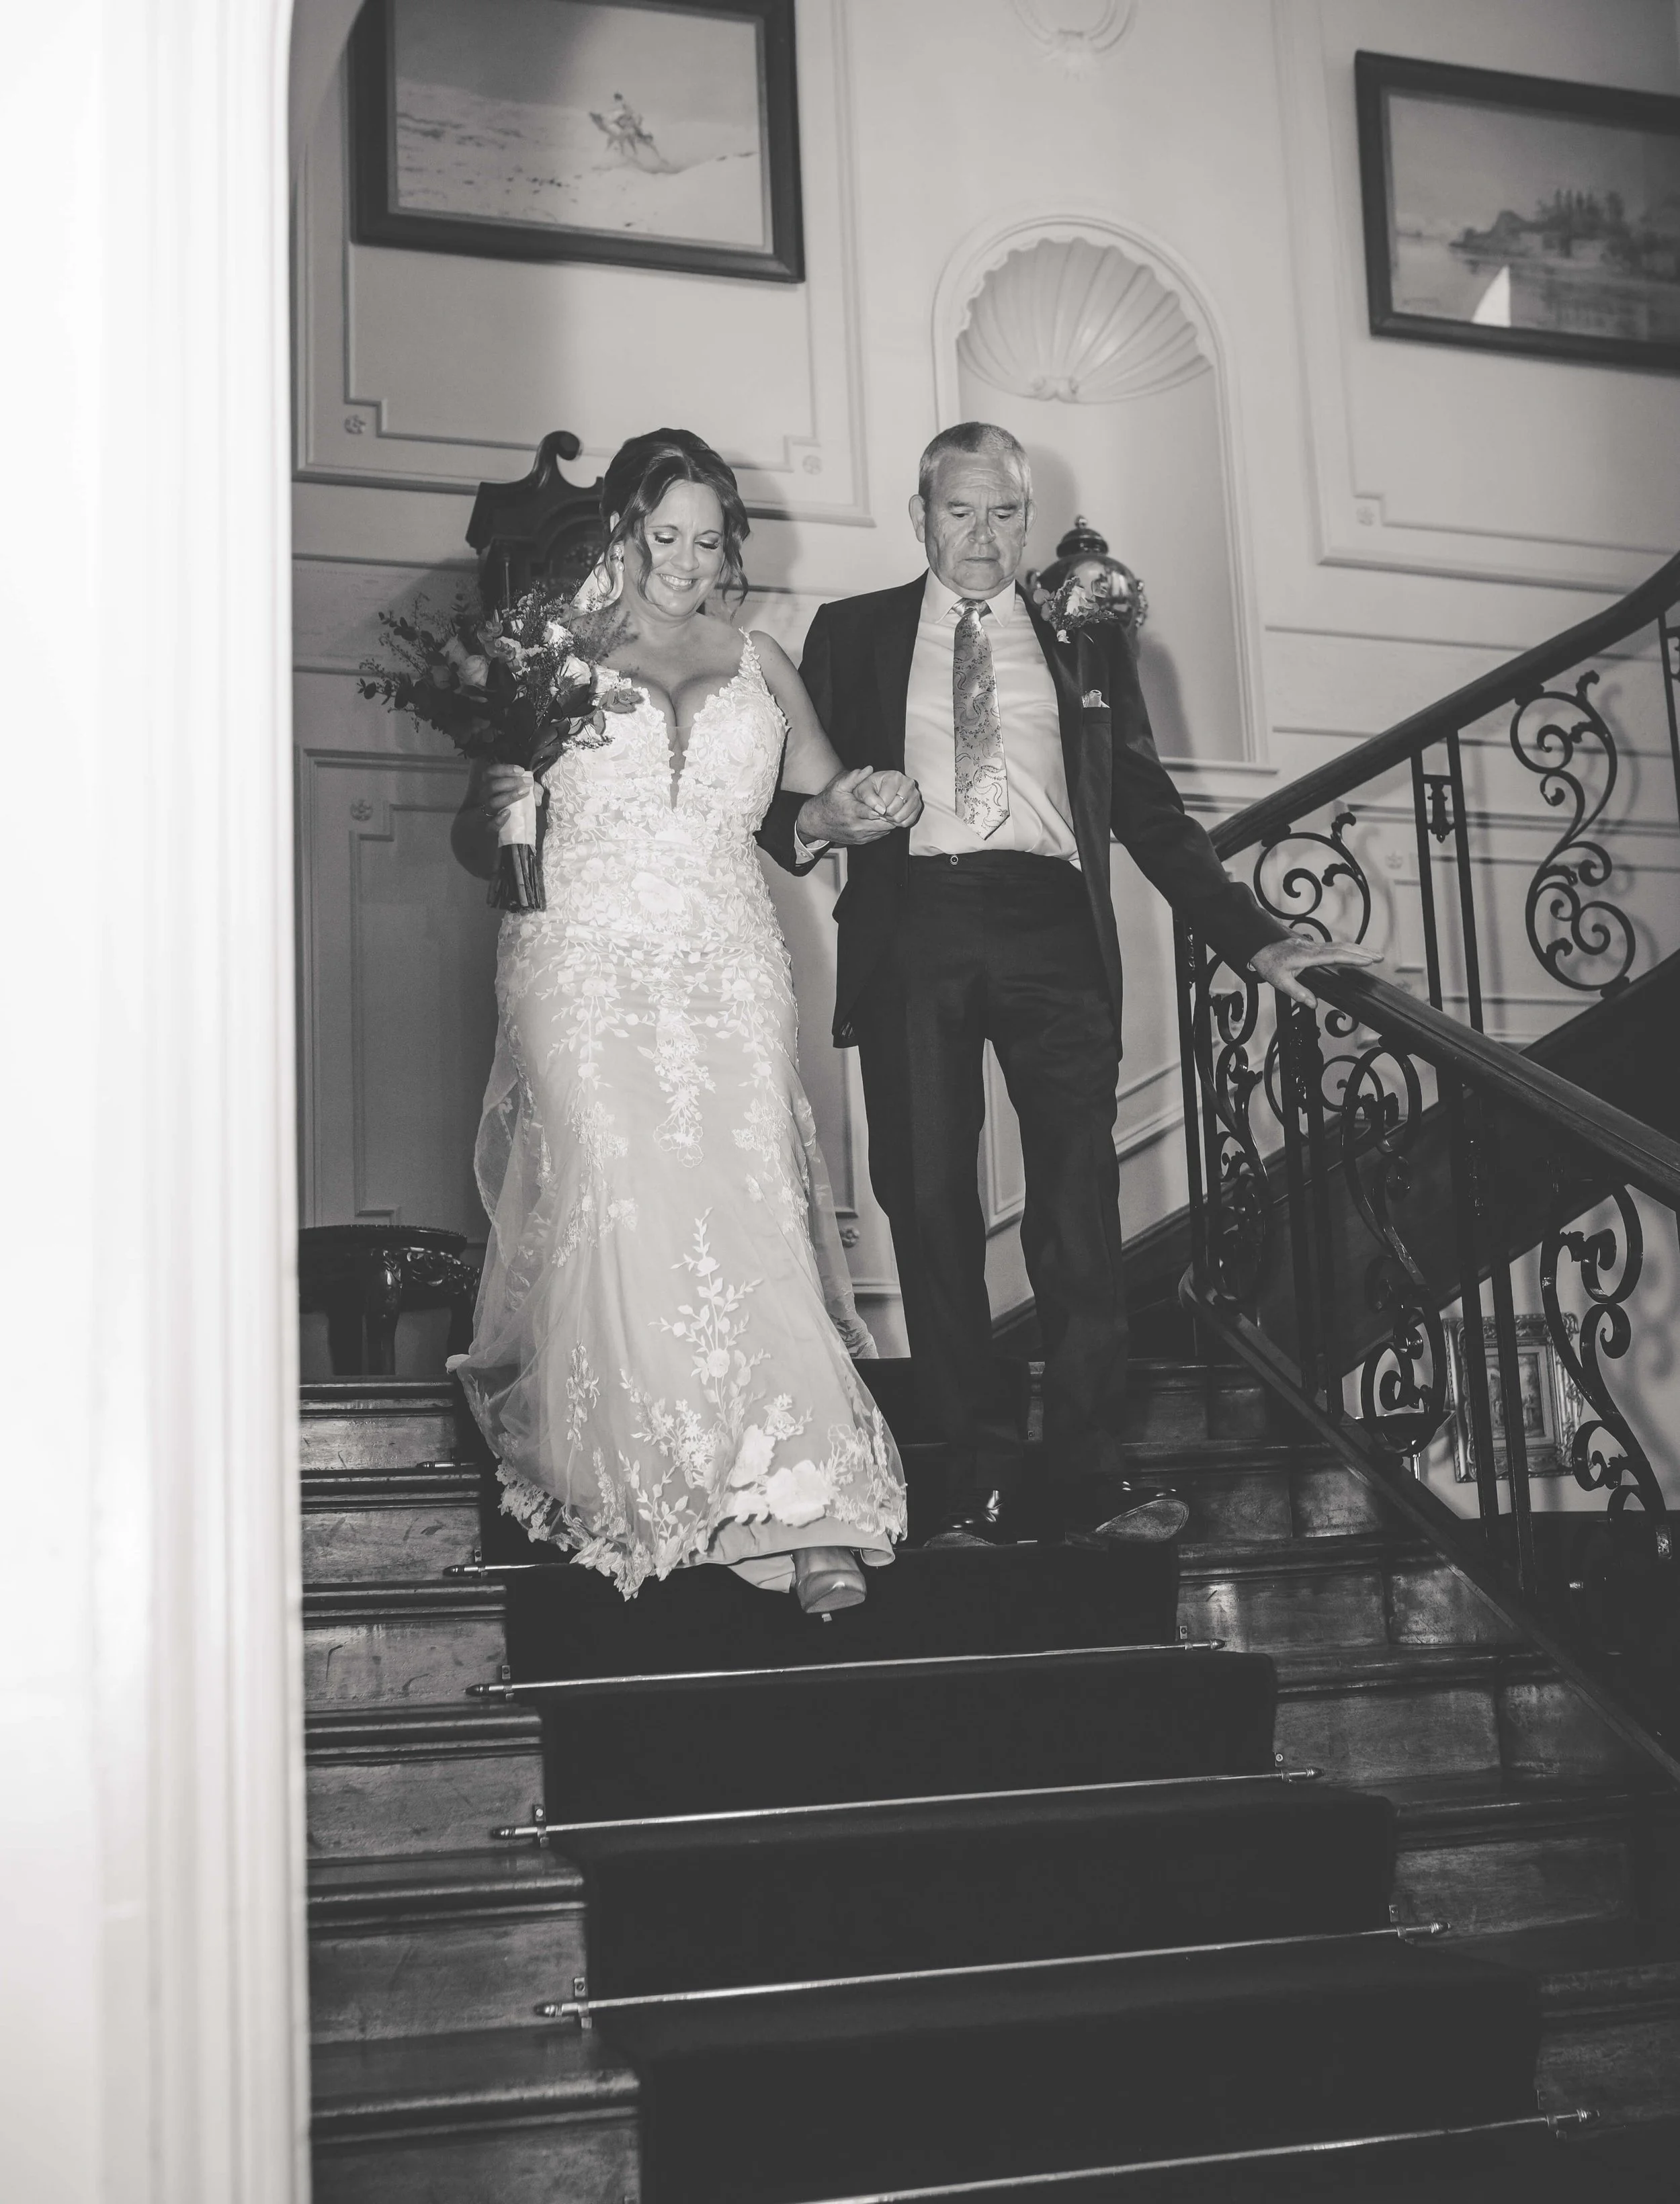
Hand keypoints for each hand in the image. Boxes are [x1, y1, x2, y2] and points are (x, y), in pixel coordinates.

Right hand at [479, 763, 531, 831]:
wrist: (501, 832)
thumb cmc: (512, 808)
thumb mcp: (522, 795)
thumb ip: (532, 791)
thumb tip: (537, 797)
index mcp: (490, 786)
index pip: (491, 773)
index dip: (504, 769)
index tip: (521, 771)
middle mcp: (485, 797)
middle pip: (492, 786)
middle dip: (511, 782)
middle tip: (527, 783)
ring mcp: (486, 812)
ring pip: (492, 802)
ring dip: (509, 796)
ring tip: (524, 793)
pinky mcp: (489, 828)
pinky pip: (490, 825)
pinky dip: (498, 819)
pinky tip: (507, 813)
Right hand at [796, 767, 920, 846]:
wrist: (816, 822)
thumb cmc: (828, 801)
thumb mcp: (838, 786)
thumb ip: (854, 777)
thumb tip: (870, 768)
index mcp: (853, 812)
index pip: (877, 812)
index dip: (888, 807)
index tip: (894, 799)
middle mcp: (857, 827)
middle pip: (884, 823)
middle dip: (893, 814)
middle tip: (899, 803)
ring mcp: (860, 836)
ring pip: (884, 830)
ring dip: (890, 821)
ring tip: (894, 809)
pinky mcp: (860, 841)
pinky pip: (879, 835)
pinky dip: (884, 827)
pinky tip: (885, 817)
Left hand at [853, 770, 922, 829]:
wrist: (880, 789)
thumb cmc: (871, 788)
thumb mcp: (863, 790)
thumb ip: (869, 798)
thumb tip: (881, 809)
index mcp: (894, 777)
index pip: (885, 800)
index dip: (877, 807)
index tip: (874, 805)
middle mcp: (908, 784)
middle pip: (894, 808)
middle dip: (884, 813)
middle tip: (880, 809)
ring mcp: (915, 795)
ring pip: (902, 816)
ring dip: (891, 819)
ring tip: (886, 812)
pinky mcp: (918, 805)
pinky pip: (909, 821)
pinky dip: (899, 822)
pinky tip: (894, 815)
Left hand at [1250, 935, 1380, 1005]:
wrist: (1257, 944)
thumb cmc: (1268, 961)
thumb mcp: (1279, 981)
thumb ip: (1297, 992)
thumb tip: (1313, 1004)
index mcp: (1308, 956)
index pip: (1335, 956)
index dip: (1353, 959)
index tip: (1368, 961)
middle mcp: (1313, 948)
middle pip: (1343, 948)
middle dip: (1362, 952)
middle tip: (1380, 957)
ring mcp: (1313, 945)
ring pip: (1339, 945)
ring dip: (1357, 949)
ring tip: (1373, 954)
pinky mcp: (1311, 945)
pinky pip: (1333, 945)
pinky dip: (1347, 948)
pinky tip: (1353, 952)